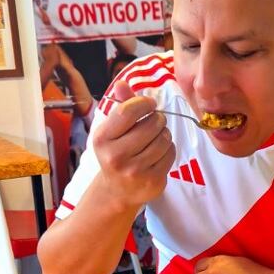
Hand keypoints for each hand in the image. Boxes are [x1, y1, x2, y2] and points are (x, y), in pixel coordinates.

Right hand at [90, 81, 175, 211]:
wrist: (117, 190)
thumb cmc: (116, 153)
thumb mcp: (113, 130)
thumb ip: (121, 106)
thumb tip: (123, 83)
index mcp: (102, 139)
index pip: (128, 111)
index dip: (144, 103)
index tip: (149, 104)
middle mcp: (116, 156)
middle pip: (151, 124)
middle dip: (157, 119)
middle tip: (153, 124)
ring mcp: (134, 171)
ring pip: (164, 138)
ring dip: (163, 134)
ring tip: (154, 139)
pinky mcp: (152, 181)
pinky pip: (171, 153)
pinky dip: (168, 149)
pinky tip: (158, 154)